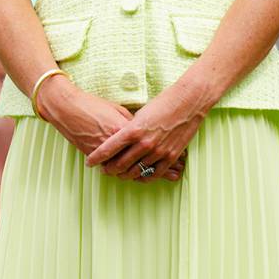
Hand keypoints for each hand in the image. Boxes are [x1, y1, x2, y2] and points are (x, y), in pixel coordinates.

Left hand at [84, 83, 200, 181]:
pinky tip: (139, 177)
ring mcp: (158, 151)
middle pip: (120, 164)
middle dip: (109, 169)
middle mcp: (144, 143)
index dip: (96, 158)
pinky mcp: (171, 156)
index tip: (89, 163)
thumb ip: (130, 128)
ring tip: (119, 174)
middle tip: (104, 170)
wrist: (188, 101)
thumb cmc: (163, 103)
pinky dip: (144, 177)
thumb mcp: (140, 114)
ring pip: (136, 171)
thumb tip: (121, 138)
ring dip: (125, 175)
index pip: (108, 149)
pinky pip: (154, 173)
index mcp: (133, 130)